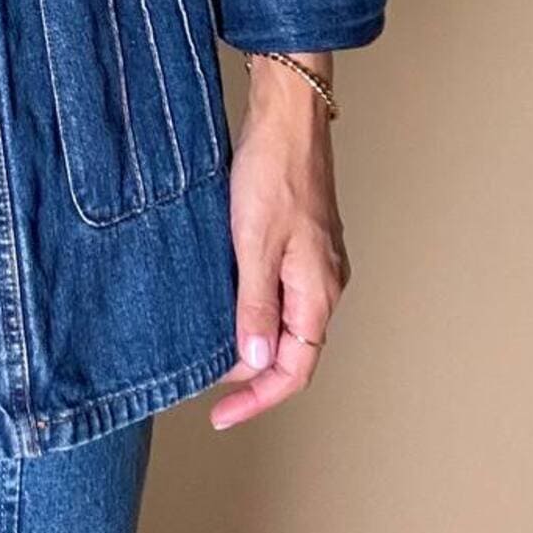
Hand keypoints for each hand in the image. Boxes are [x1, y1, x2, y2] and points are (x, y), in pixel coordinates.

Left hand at [209, 52, 350, 430]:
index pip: (295, 369)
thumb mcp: (254, 243)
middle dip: (254, 377)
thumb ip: (255, 304)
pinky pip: (282, 295)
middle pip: (295, 352)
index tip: (222, 414)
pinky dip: (255, 312)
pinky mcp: (301, 243)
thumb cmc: (273, 172)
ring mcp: (315, 263)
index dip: (259, 398)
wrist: (288, 118)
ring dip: (253, 344)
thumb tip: (254, 361)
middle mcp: (324, 283)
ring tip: (212, 354)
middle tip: (209, 389)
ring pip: (288, 324)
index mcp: (318, 291)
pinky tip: (226, 307)